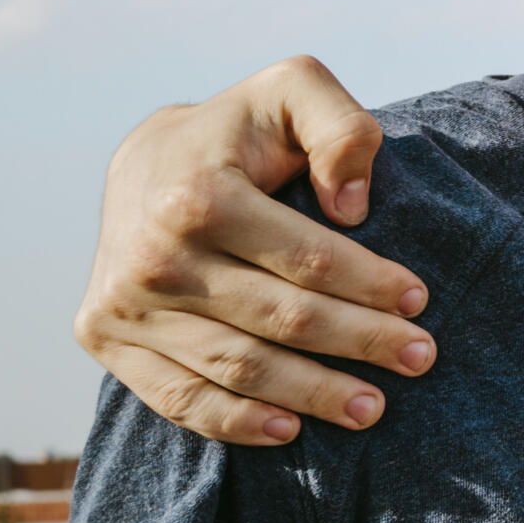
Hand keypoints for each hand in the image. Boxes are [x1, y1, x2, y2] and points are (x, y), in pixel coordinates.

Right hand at [72, 57, 436, 445]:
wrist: (148, 159)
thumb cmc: (242, 128)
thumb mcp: (294, 92)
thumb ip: (339, 127)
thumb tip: (352, 205)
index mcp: (197, 195)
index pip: (307, 260)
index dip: (370, 285)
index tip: (421, 301)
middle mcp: (151, 256)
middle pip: (280, 319)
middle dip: (360, 342)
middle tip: (421, 358)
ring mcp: (122, 303)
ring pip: (236, 367)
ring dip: (311, 394)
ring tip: (373, 407)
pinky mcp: (102, 336)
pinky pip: (176, 397)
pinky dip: (235, 422)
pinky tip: (291, 430)